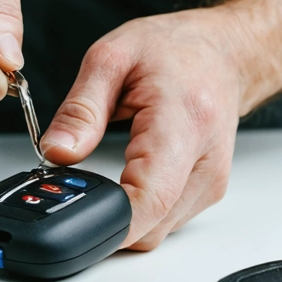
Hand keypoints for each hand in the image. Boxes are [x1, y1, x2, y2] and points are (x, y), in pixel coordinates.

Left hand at [39, 9, 257, 249]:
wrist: (225, 52)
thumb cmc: (176, 49)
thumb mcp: (111, 59)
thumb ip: (80, 110)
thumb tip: (56, 152)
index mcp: (183, 123)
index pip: (150, 199)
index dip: (109, 222)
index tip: (75, 216)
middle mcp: (205, 162)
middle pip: (149, 227)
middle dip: (104, 218)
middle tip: (78, 185)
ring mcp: (210, 183)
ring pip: (155, 231)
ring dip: (123, 215)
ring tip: (111, 171)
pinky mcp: (208, 193)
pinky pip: (165, 221)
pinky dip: (139, 209)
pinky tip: (131, 177)